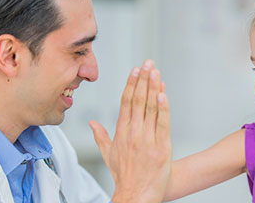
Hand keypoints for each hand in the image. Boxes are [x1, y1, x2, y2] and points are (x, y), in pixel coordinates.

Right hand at [89, 60, 171, 202]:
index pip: (125, 102)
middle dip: (143, 80)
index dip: (131, 84)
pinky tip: (163, 93)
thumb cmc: (124, 175)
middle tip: (147, 64)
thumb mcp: (108, 154)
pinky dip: (163, 108)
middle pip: (138, 101)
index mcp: (121, 132)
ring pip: (150, 108)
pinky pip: (162, 123)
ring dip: (153, 88)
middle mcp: (133, 133)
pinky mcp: (161, 146)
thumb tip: (91, 123)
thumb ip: (100, 136)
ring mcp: (147, 139)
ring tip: (156, 72)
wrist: (136, 194)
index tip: (135, 71)